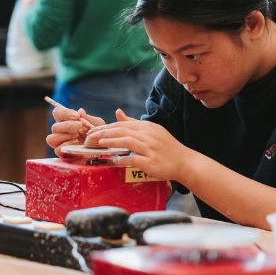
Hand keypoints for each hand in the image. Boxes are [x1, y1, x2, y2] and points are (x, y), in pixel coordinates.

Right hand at [46, 106, 106, 149]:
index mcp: (66, 122)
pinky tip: (76, 143)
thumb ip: (89, 118)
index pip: (58, 113)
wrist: (103, 151)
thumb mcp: (98, 125)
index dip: (64, 112)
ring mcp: (60, 144)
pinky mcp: (62, 154)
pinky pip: (57, 150)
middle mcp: (60, 132)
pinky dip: (67, 145)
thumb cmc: (98, 136)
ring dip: (65, 136)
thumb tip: (80, 111)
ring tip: (77, 135)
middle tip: (79, 125)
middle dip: (67, 125)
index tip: (77, 116)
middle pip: (54, 127)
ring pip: (51, 138)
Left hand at [87, 109, 205, 180]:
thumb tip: (118, 112)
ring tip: (99, 143)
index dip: (105, 128)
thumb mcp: (151, 131)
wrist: (185, 162)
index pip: (122, 125)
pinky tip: (114, 160)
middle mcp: (149, 136)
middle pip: (122, 131)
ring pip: (128, 142)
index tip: (92, 132)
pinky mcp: (152, 162)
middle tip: (90, 137)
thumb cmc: (166, 147)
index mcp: (147, 127)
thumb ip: (133, 123)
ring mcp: (151, 149)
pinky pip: (135, 159)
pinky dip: (123, 159)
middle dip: (103, 133)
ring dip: (111, 142)